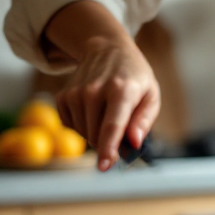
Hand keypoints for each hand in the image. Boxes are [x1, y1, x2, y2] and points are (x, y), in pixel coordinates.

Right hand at [43, 1, 159, 170]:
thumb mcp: (151, 95)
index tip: (105, 166)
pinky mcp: (63, 96)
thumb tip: (133, 143)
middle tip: (122, 130)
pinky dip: (84, 126)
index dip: (109, 148)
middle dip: (110, 142)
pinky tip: (94, 110)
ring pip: (84, 133)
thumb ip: (143, 121)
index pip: (112, 125)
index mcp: (121, 90)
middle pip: (97, 135)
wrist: (107, 49)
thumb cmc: (134, 77)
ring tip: (108, 113)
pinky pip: (71, 127)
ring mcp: (75, 93)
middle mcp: (94, 90)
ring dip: (97, 133)